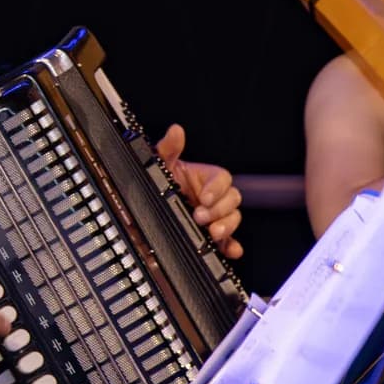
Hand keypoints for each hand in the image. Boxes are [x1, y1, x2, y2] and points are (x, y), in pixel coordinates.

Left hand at [156, 124, 244, 260]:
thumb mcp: (160, 164)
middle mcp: (215, 197)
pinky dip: (231, 247)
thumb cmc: (162, 180)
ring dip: (227, 226)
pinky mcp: (213, 234)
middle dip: (220, 210)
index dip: (217, 188)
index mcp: (206, 179)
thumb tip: (175, 131)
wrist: (150, 203)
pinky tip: (232, 252)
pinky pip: (228, 241)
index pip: (223, 179)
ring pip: (233, 219)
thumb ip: (168, 148)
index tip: (204, 196)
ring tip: (212, 233)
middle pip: (232, 200)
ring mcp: (215, 216)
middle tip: (200, 216)